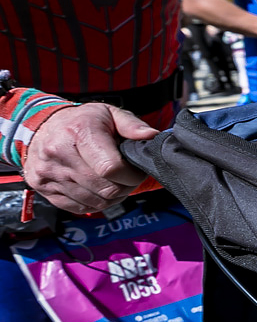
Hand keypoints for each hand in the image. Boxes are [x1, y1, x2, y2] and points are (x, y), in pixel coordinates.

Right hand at [23, 104, 157, 213]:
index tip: (137, 171)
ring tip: (114, 182)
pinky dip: (94, 203)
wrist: (41, 126)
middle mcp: (59, 153)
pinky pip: (78, 207)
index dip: (132, 175)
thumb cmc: (82, 121)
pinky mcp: (43, 187)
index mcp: (79, 133)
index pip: (111, 168)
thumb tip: (151, 136)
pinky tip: (97, 189)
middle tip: (128, 177)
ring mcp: (49, 173)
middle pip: (106, 189)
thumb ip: (132, 125)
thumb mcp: (109, 113)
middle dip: (126, 187)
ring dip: (112, 197)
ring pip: (95, 202)